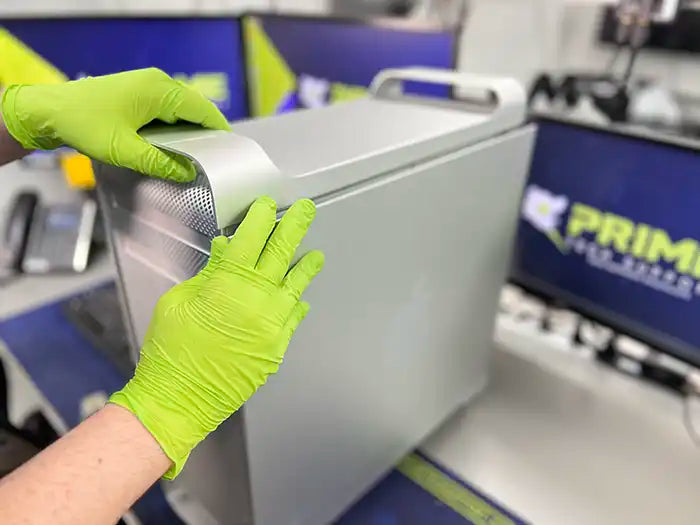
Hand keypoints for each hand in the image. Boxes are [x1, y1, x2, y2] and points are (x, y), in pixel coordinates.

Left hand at [0, 68, 230, 180]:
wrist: (49, 111)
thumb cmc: (84, 124)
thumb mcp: (125, 151)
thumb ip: (160, 163)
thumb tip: (188, 174)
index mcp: (159, 90)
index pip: (203, 110)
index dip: (219, 131)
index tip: (231, 151)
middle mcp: (157, 83)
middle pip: (195, 110)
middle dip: (206, 134)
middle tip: (215, 161)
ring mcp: (147, 86)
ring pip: (181, 111)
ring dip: (188, 133)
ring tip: (196, 158)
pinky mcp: (138, 94)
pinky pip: (166, 110)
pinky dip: (174, 129)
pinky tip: (173, 148)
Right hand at [110, 196, 323, 477]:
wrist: (180, 399)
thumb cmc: (170, 350)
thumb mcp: (178, 302)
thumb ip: (208, 274)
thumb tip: (225, 248)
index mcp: (227, 283)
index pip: (250, 239)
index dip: (261, 218)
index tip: (268, 205)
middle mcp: (257, 299)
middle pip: (281, 254)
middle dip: (295, 227)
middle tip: (307, 210)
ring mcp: (272, 324)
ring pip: (295, 286)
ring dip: (306, 266)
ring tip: (316, 254)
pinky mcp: (277, 347)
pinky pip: (293, 318)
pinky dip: (296, 303)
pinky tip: (300, 297)